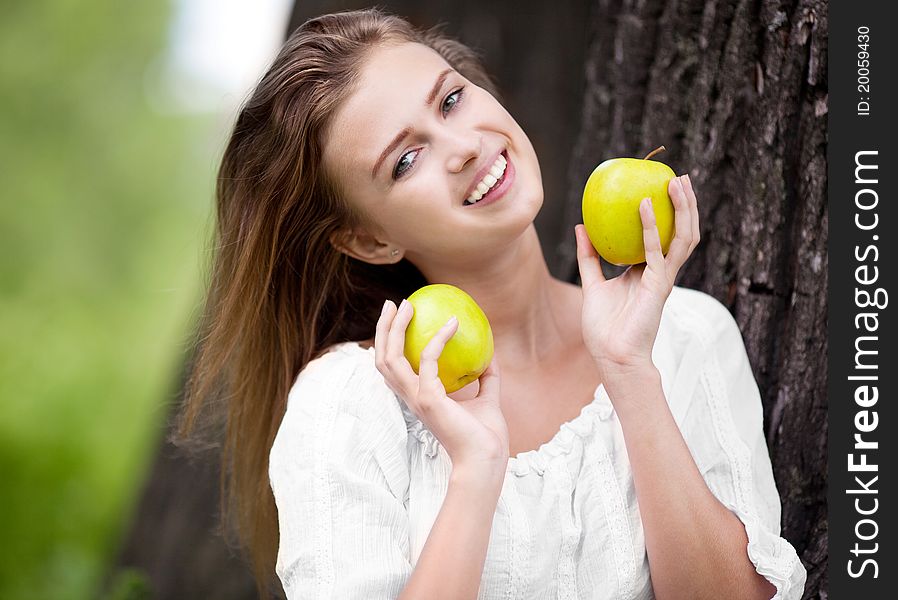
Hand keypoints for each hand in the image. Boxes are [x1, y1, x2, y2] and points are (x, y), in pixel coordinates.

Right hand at [375, 299, 509, 471]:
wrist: (486, 459)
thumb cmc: (486, 436)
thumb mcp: (488, 399)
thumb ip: (486, 377)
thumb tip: (490, 353)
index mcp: (419, 398)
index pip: (393, 369)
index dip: (390, 343)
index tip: (400, 318)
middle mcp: (411, 397)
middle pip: (382, 360)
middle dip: (382, 329)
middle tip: (392, 304)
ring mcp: (416, 399)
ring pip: (390, 358)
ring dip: (395, 328)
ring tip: (407, 304)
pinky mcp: (429, 399)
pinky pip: (429, 360)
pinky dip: (439, 338)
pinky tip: (454, 323)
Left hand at [574, 174, 699, 376]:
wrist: (612, 357)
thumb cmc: (603, 329)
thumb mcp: (592, 284)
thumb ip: (589, 256)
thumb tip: (582, 226)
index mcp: (648, 272)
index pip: (663, 236)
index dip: (667, 214)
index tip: (660, 187)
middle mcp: (660, 272)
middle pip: (681, 233)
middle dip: (686, 205)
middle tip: (679, 177)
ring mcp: (663, 278)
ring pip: (683, 238)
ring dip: (683, 209)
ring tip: (677, 182)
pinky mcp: (658, 286)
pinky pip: (656, 251)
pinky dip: (651, 227)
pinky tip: (645, 205)